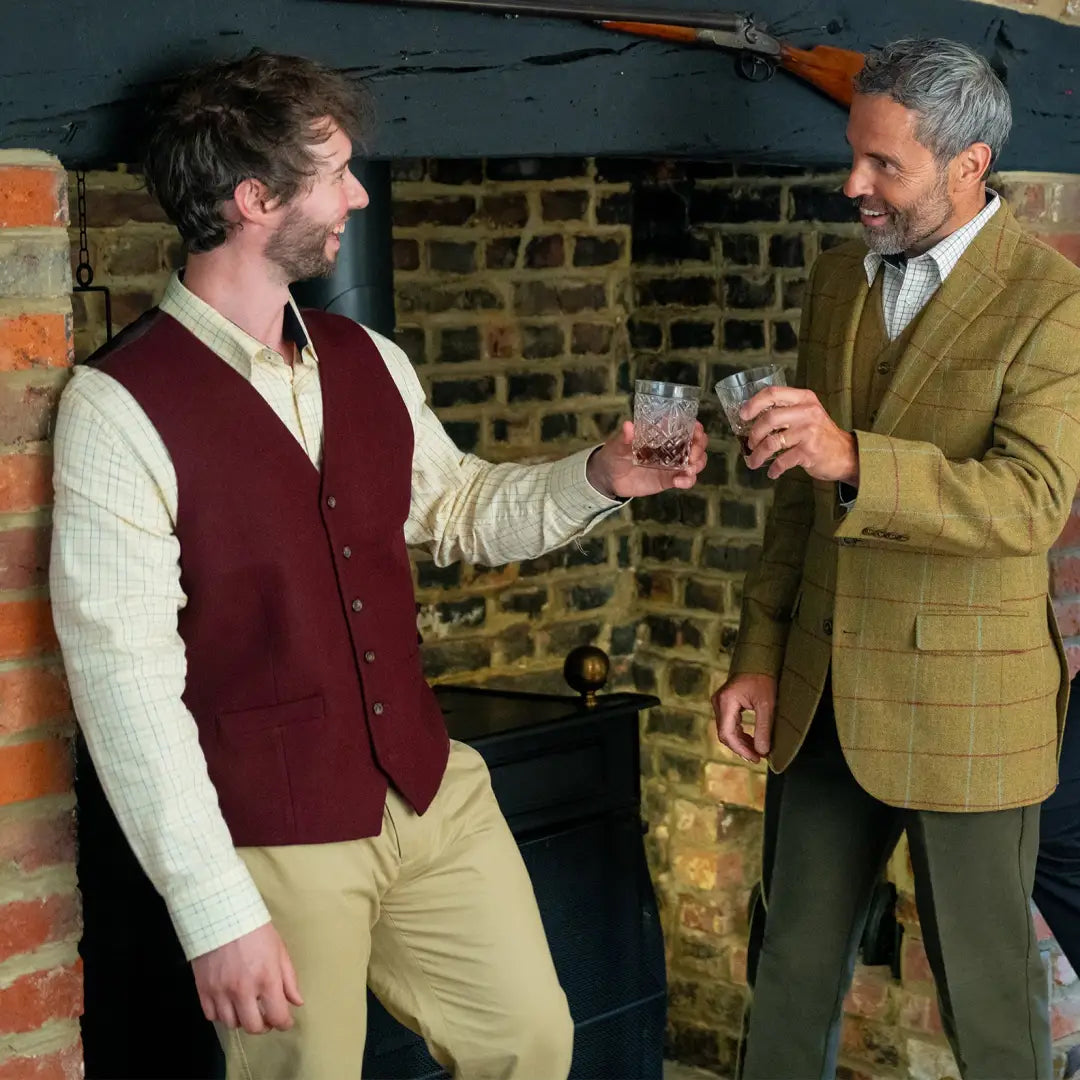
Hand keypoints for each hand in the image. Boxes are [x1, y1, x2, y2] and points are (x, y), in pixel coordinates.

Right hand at [192, 922, 302, 1033]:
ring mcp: (221, 992)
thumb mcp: (279, 950)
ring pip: (232, 1024)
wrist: (222, 915)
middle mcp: (243, 990)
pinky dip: (221, 1014)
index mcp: (266, 979)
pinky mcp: (203, 990)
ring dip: (241, 1019)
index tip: (285, 1021)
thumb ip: (289, 979)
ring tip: (246, 1007)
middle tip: (266, 1017)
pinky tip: (227, 1002)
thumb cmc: (256, 930)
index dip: (284, 1023)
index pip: (277, 1016)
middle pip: (253, 1027)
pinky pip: (211, 1015)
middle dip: (263, 1026)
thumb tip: (297, 1001)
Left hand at [586, 420, 707, 498]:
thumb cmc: (614, 453)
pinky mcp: (668, 480)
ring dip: (698, 465)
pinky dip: (687, 481)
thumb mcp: (618, 444)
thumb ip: (624, 437)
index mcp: (662, 434)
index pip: (686, 426)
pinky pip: (685, 480)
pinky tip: (680, 482)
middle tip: (692, 455)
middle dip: (700, 448)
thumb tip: (628, 426)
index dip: (696, 428)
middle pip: (697, 444)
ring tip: (689, 470)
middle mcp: (671, 447)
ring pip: (696, 462)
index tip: (697, 431)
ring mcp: (672, 464)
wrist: (608, 477)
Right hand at [711, 673, 776, 762]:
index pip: (728, 734)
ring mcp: (720, 702)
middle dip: (741, 748)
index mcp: (726, 701)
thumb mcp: (767, 705)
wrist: (760, 661)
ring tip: (757, 751)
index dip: (741, 749)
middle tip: (758, 757)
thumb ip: (763, 729)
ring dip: (741, 742)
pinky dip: (740, 734)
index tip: (756, 758)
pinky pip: (729, 724)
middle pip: (725, 734)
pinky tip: (751, 740)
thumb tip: (762, 751)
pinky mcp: (725, 703)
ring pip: (726, 730)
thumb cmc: (764, 679)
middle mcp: (719, 702)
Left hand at [741, 387, 857, 483]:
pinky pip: (782, 461)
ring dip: (757, 454)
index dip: (753, 403)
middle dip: (754, 434)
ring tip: (753, 461)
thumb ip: (786, 410)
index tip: (743, 415)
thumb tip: (752, 418)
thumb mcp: (807, 413)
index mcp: (804, 398)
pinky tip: (772, 472)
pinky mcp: (809, 452)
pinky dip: (774, 469)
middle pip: (769, 418)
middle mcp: (807, 412)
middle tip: (750, 443)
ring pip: (772, 442)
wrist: (846, 454)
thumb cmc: (820, 434)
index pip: (773, 393)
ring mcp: (809, 432)